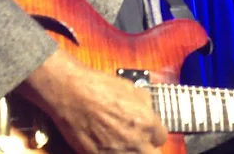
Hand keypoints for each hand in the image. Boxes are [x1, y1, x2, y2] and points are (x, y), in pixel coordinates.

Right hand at [15, 49, 167, 152]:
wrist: (71, 93)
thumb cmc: (97, 86)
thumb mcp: (130, 87)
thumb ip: (144, 103)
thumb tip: (148, 109)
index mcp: (146, 122)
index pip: (162, 137)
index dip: (154, 133)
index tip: (148, 131)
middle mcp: (135, 140)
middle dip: (147, 147)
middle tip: (139, 141)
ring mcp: (116, 151)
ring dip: (131, 151)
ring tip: (123, 144)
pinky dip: (112, 153)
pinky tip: (109, 146)